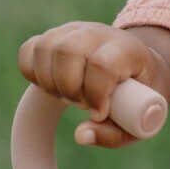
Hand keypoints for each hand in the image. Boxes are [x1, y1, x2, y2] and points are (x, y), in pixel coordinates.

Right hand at [17, 22, 169, 147]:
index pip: (102, 64)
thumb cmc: (140, 101)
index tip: (99, 114)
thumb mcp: (137, 123)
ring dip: (50, 83)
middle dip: (69, 88)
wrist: (139, 69)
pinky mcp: (54, 36)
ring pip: (45, 48)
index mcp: (127, 50)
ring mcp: (73, 31)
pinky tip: (50, 89)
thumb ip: (112, 134)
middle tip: (82, 106)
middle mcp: (97, 34)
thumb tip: (79, 136)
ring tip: (68, 99)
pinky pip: (29, 49)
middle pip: (67, 51)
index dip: (96, 93)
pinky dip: (33, 73)